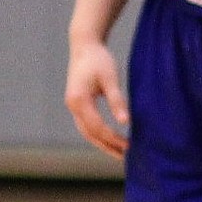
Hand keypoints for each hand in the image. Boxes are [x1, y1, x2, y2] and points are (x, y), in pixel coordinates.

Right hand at [64, 41, 129, 158]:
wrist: (84, 45)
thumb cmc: (99, 59)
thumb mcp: (110, 78)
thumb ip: (117, 100)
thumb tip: (126, 122)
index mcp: (79, 101)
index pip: (97, 127)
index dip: (113, 138)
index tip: (129, 146)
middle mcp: (72, 106)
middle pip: (90, 133)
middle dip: (107, 146)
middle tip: (125, 156)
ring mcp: (73, 106)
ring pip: (86, 131)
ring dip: (102, 142)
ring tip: (119, 152)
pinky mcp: (77, 103)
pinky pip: (87, 124)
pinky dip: (98, 133)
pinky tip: (110, 137)